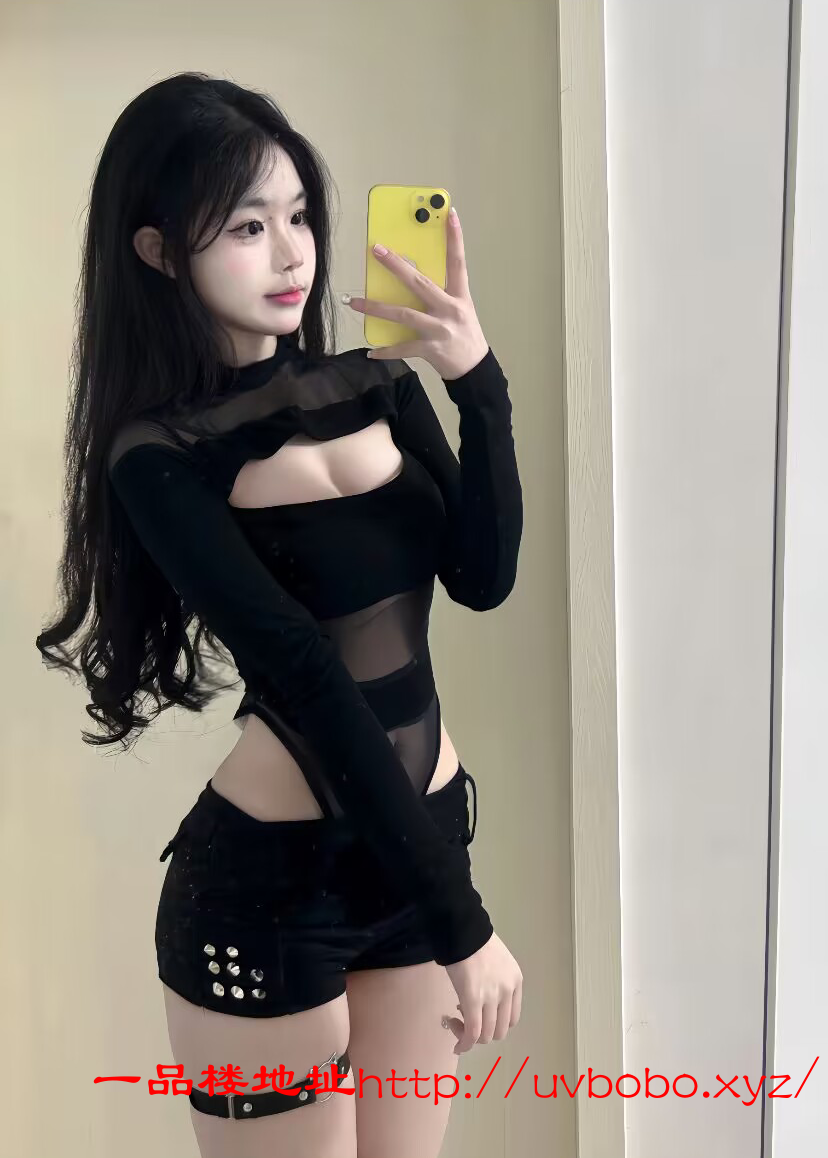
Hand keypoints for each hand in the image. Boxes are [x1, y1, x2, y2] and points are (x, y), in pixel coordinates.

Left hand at [343, 206, 490, 380]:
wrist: (475, 369)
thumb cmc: (465, 335)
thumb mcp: (460, 309)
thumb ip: (440, 293)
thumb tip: (411, 277)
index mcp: (459, 296)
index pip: (458, 261)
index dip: (455, 238)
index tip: (449, 213)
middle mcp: (449, 309)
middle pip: (419, 282)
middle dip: (396, 265)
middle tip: (377, 250)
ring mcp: (438, 329)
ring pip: (402, 314)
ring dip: (375, 308)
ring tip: (354, 302)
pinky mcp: (430, 349)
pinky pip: (402, 348)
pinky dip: (386, 351)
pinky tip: (370, 351)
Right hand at [442, 930, 522, 1054]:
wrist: (462, 928)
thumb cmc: (474, 939)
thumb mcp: (496, 960)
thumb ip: (495, 979)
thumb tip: (481, 992)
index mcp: (515, 981)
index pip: (512, 1017)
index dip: (495, 1022)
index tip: (479, 1014)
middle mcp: (507, 991)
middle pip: (501, 1030)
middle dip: (484, 1033)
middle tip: (466, 1020)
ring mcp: (491, 997)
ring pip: (487, 1035)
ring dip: (472, 1037)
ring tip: (457, 1025)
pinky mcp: (472, 1000)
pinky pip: (472, 1031)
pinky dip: (465, 1043)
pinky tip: (458, 1045)